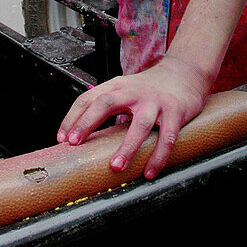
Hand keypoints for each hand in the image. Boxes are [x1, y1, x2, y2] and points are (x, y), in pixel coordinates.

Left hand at [57, 55, 210, 178]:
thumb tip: (82, 134)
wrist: (184, 74)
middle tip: (75, 144)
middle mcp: (133, 92)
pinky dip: (158, 156)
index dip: (73, 117)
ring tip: (115, 166)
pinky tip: (150, 171)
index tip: (62, 138)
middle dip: (87, 123)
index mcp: (117, 86)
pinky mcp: (175, 112)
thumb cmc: (149, 88)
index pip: (88, 98)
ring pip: (139, 124)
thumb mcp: (124, 90)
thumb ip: (106, 106)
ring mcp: (155, 102)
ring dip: (126, 147)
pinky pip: (166, 138)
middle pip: (106, 103)